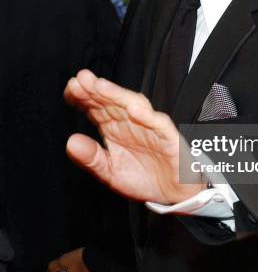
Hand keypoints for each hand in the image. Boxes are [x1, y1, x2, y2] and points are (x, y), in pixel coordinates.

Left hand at [64, 69, 204, 203]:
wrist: (173, 194)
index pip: (96, 107)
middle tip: (81, 78)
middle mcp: (131, 122)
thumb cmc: (144, 178)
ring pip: (134, 105)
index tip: (70, 89)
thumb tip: (71, 142)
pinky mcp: (168, 138)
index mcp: (114, 128)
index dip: (83, 97)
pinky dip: (148, 116)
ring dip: (118, 95)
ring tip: (101, 87)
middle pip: (112, 102)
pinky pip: (159, 124)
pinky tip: (134, 110)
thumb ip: (91, 158)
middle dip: (96, 90)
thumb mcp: (110, 173)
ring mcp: (150, 128)